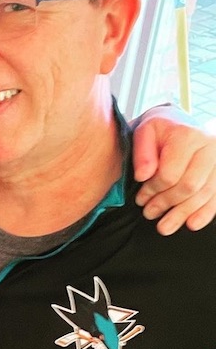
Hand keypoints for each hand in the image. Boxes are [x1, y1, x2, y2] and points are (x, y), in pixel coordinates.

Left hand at [132, 106, 215, 234]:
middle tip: (148, 213)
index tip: (140, 198)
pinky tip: (191, 224)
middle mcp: (209, 147)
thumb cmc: (160, 129)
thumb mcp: (144, 131)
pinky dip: (205, 213)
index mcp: (187, 136)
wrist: (180, 121)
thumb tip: (143, 176)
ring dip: (182, 214)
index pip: (170, 173)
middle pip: (188, 186)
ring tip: (163, 227)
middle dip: (166, 204)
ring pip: (203, 194)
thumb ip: (142, 153)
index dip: (153, 190)